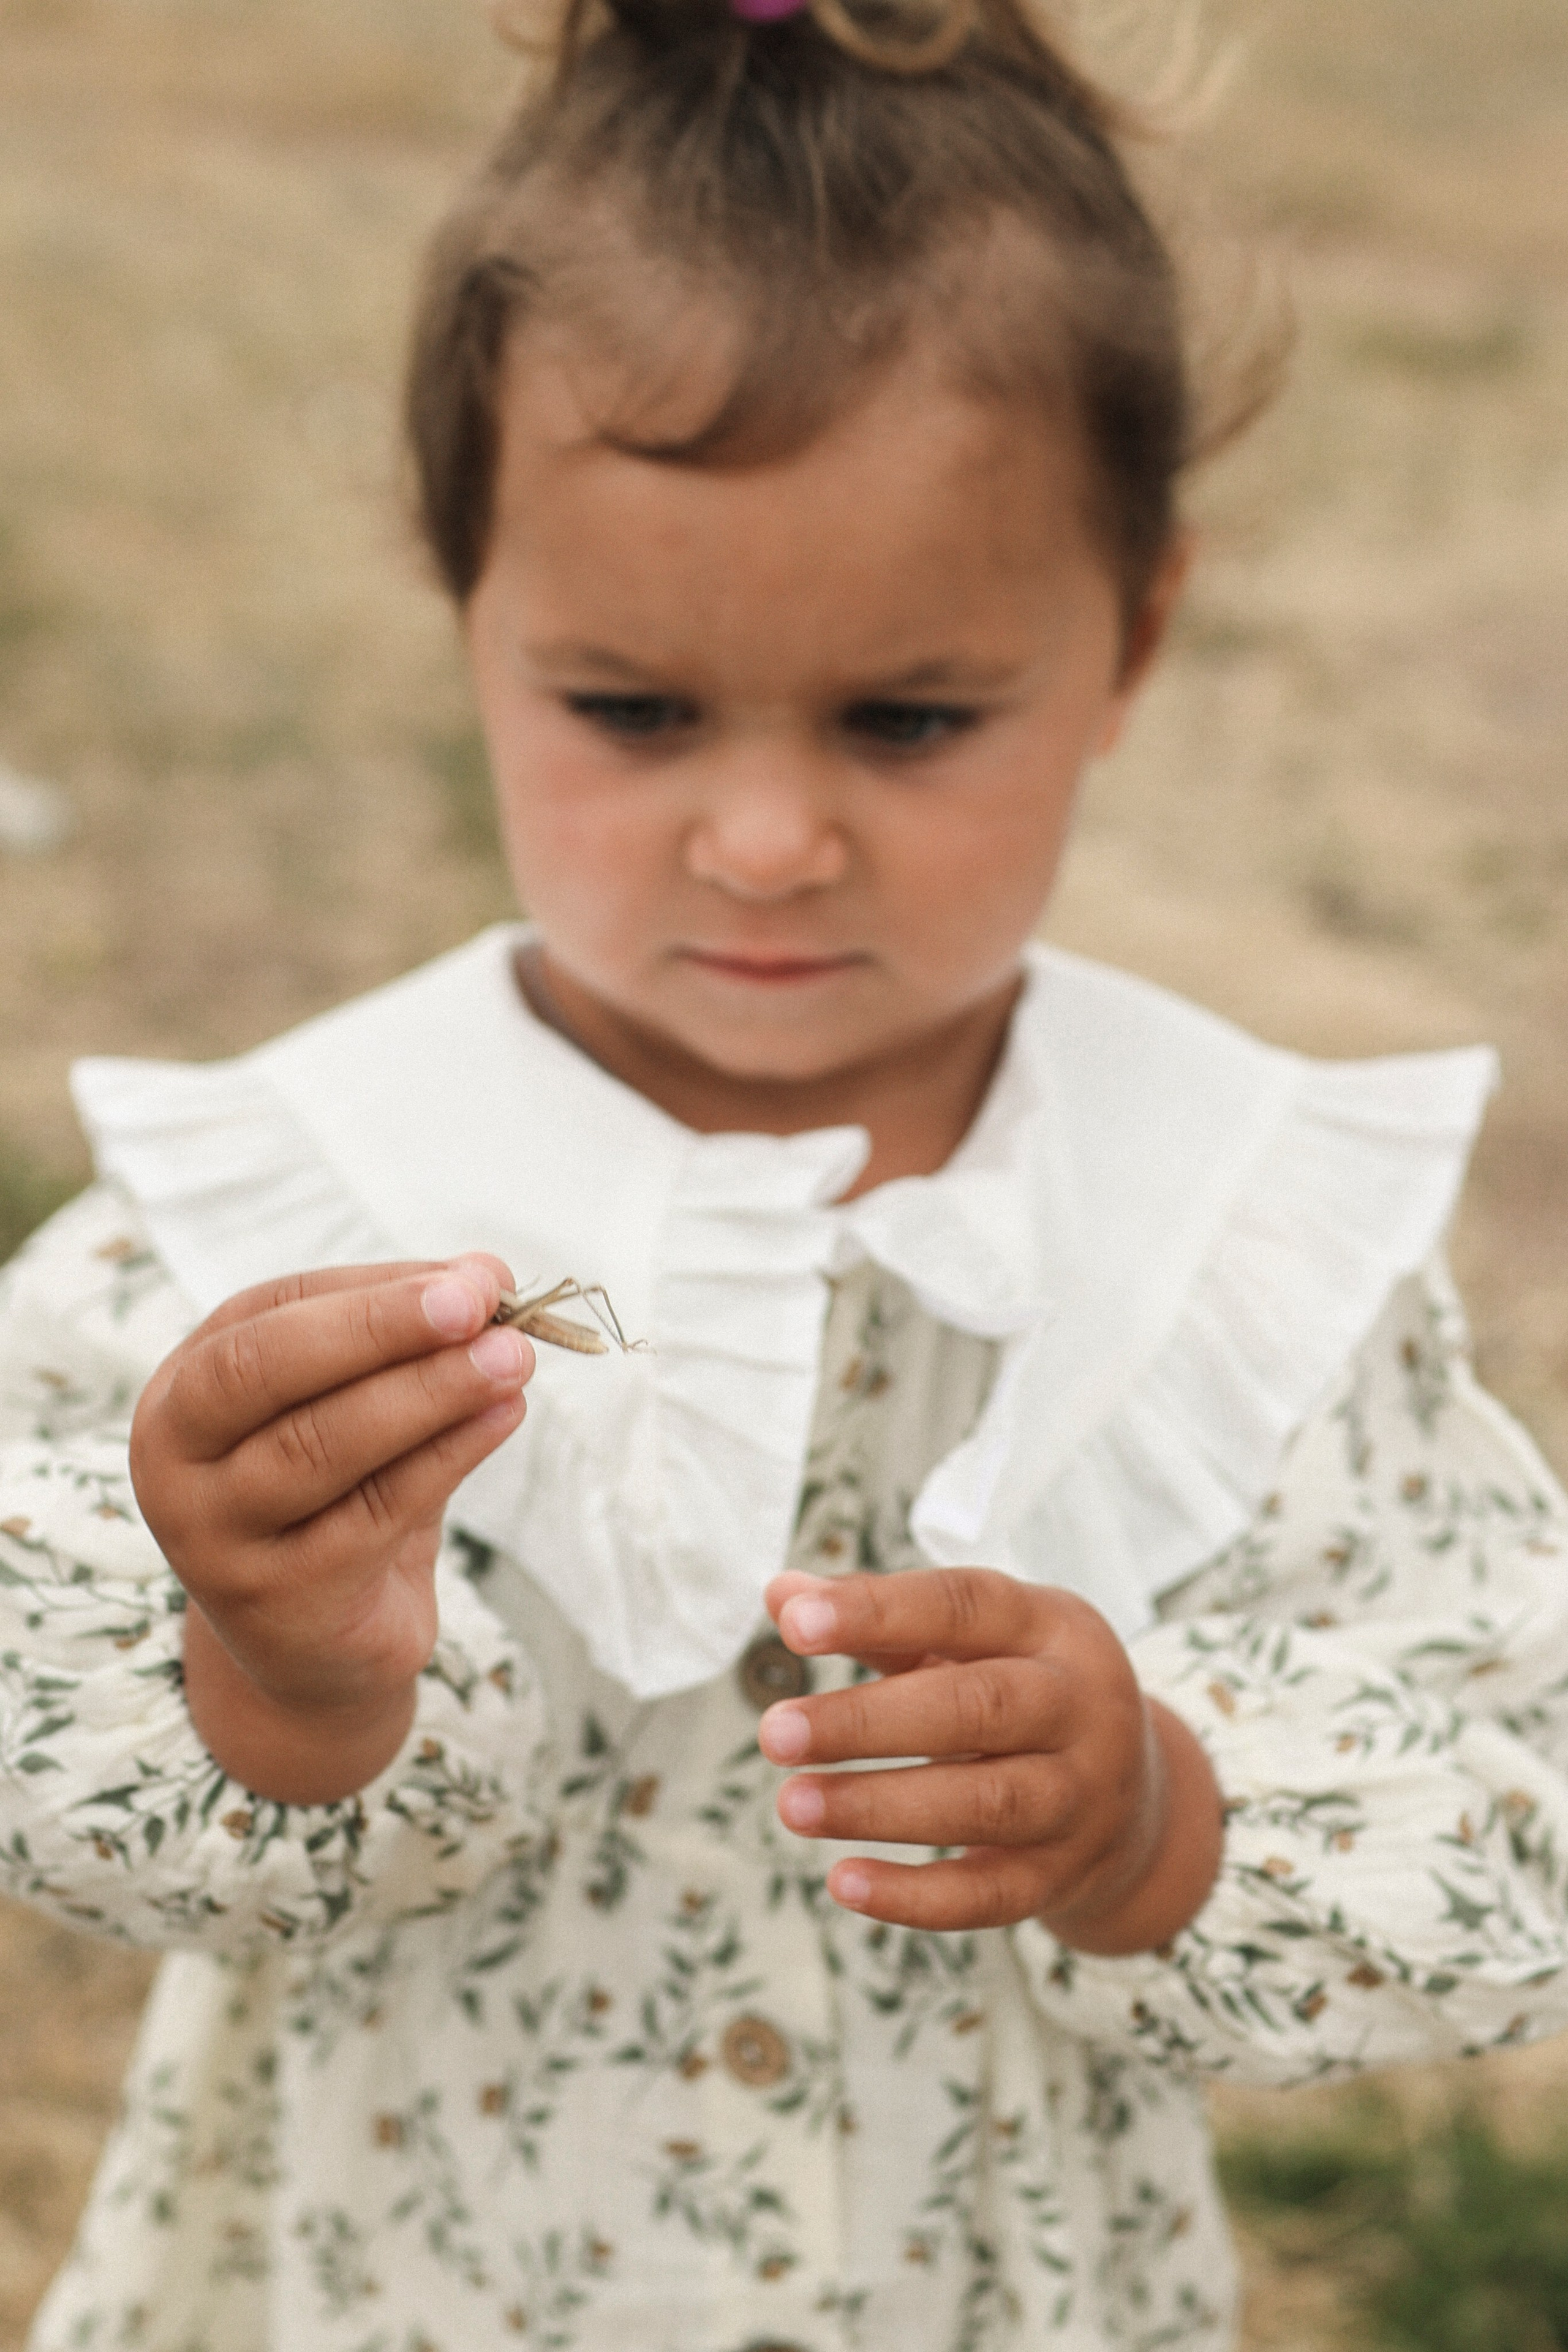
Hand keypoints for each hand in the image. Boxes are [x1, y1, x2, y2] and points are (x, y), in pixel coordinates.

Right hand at [130, 1257, 532, 1802]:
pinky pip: (374, 1513)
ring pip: (321, 1445)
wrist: (314, 1646)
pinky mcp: (278, 1603)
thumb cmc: (337, 1497)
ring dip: (429, 1392)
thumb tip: (486, 1273)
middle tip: (477, 1306)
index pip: (269, 1315)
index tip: (473, 1278)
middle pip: (265, 1371)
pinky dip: (449, 1456)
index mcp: (183, 1391)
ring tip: (512, 1360)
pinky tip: (503, 1418)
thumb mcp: (354, 1407)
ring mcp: (215, 1540)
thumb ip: (406, 1339)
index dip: (373, 1293)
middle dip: (377, 1328)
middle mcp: (173, 1463)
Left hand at [756, 1567, 1223, 1951]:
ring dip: (880, 1807)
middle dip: (868, 1722)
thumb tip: (781, 1592)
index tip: (793, 1622)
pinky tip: (843, 1881)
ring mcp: (1080, 1798)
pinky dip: (915, 1896)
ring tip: (792, 1804)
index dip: (879, 1610)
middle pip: (978, 1707)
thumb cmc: (1022, 1693)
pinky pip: (989, 1895)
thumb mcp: (972, 1640)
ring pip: (985, 1803)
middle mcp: (1081, 1707)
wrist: (1136, 1798)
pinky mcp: (1061, 1876)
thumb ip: (879, 1618)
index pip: (965, 1606)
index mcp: (1052, 1627)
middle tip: (776, 1732)